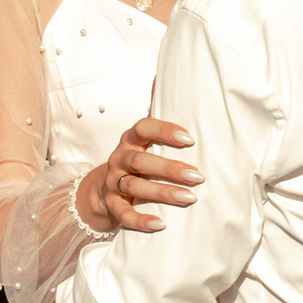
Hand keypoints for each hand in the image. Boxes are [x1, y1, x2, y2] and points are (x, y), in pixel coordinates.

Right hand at [75, 116, 201, 232]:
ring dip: (162, 193)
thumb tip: (163, 78)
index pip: (142, 128)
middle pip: (140, 161)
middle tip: (198, 176)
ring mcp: (114, 182)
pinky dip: (140, 220)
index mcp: (131, 139)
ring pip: (134, 186)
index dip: (164, 131)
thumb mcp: (144, 138)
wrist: (104, 188)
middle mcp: (120, 158)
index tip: (189, 139)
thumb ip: (157, 111)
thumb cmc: (136, 159)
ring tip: (189, 198)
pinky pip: (123, 213)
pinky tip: (160, 224)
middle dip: (170, 168)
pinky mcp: (112, 204)